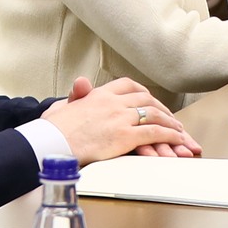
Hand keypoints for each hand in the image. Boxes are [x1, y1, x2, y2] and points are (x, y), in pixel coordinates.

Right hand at [44, 75, 199, 160]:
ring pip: (155, 114)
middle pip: (145, 98)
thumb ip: (75, 95)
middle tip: (169, 117)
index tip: (150, 99)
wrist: (50, 144)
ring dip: (170, 122)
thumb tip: (81, 83)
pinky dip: (169, 134)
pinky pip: (154, 132)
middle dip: (161, 107)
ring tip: (178, 129)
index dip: (143, 92)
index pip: (127, 85)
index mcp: (98, 95)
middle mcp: (112, 102)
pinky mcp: (125, 135)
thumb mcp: (62, 106)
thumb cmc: (51, 131)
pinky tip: (175, 138)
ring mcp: (120, 118)